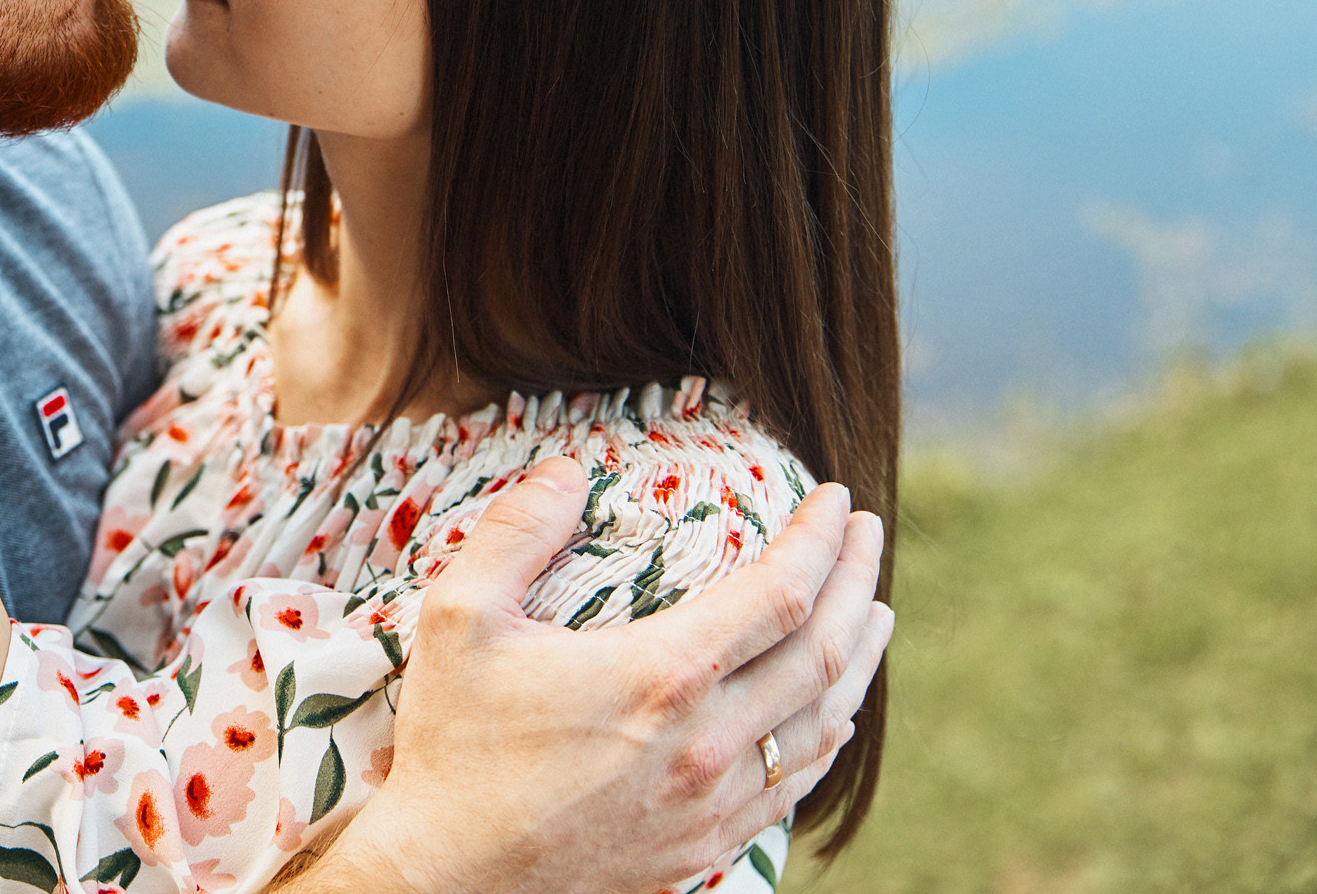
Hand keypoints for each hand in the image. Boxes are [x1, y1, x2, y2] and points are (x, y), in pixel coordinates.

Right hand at [315, 461, 891, 893]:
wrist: (451, 876)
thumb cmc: (453, 745)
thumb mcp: (459, 619)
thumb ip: (515, 533)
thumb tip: (568, 468)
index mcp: (661, 678)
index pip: (779, 595)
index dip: (819, 541)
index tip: (836, 501)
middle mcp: (707, 744)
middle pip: (822, 655)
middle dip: (854, 582)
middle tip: (867, 535)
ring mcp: (713, 804)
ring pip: (823, 726)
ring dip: (859, 661)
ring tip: (871, 613)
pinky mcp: (704, 846)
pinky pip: (794, 786)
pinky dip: (828, 737)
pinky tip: (832, 717)